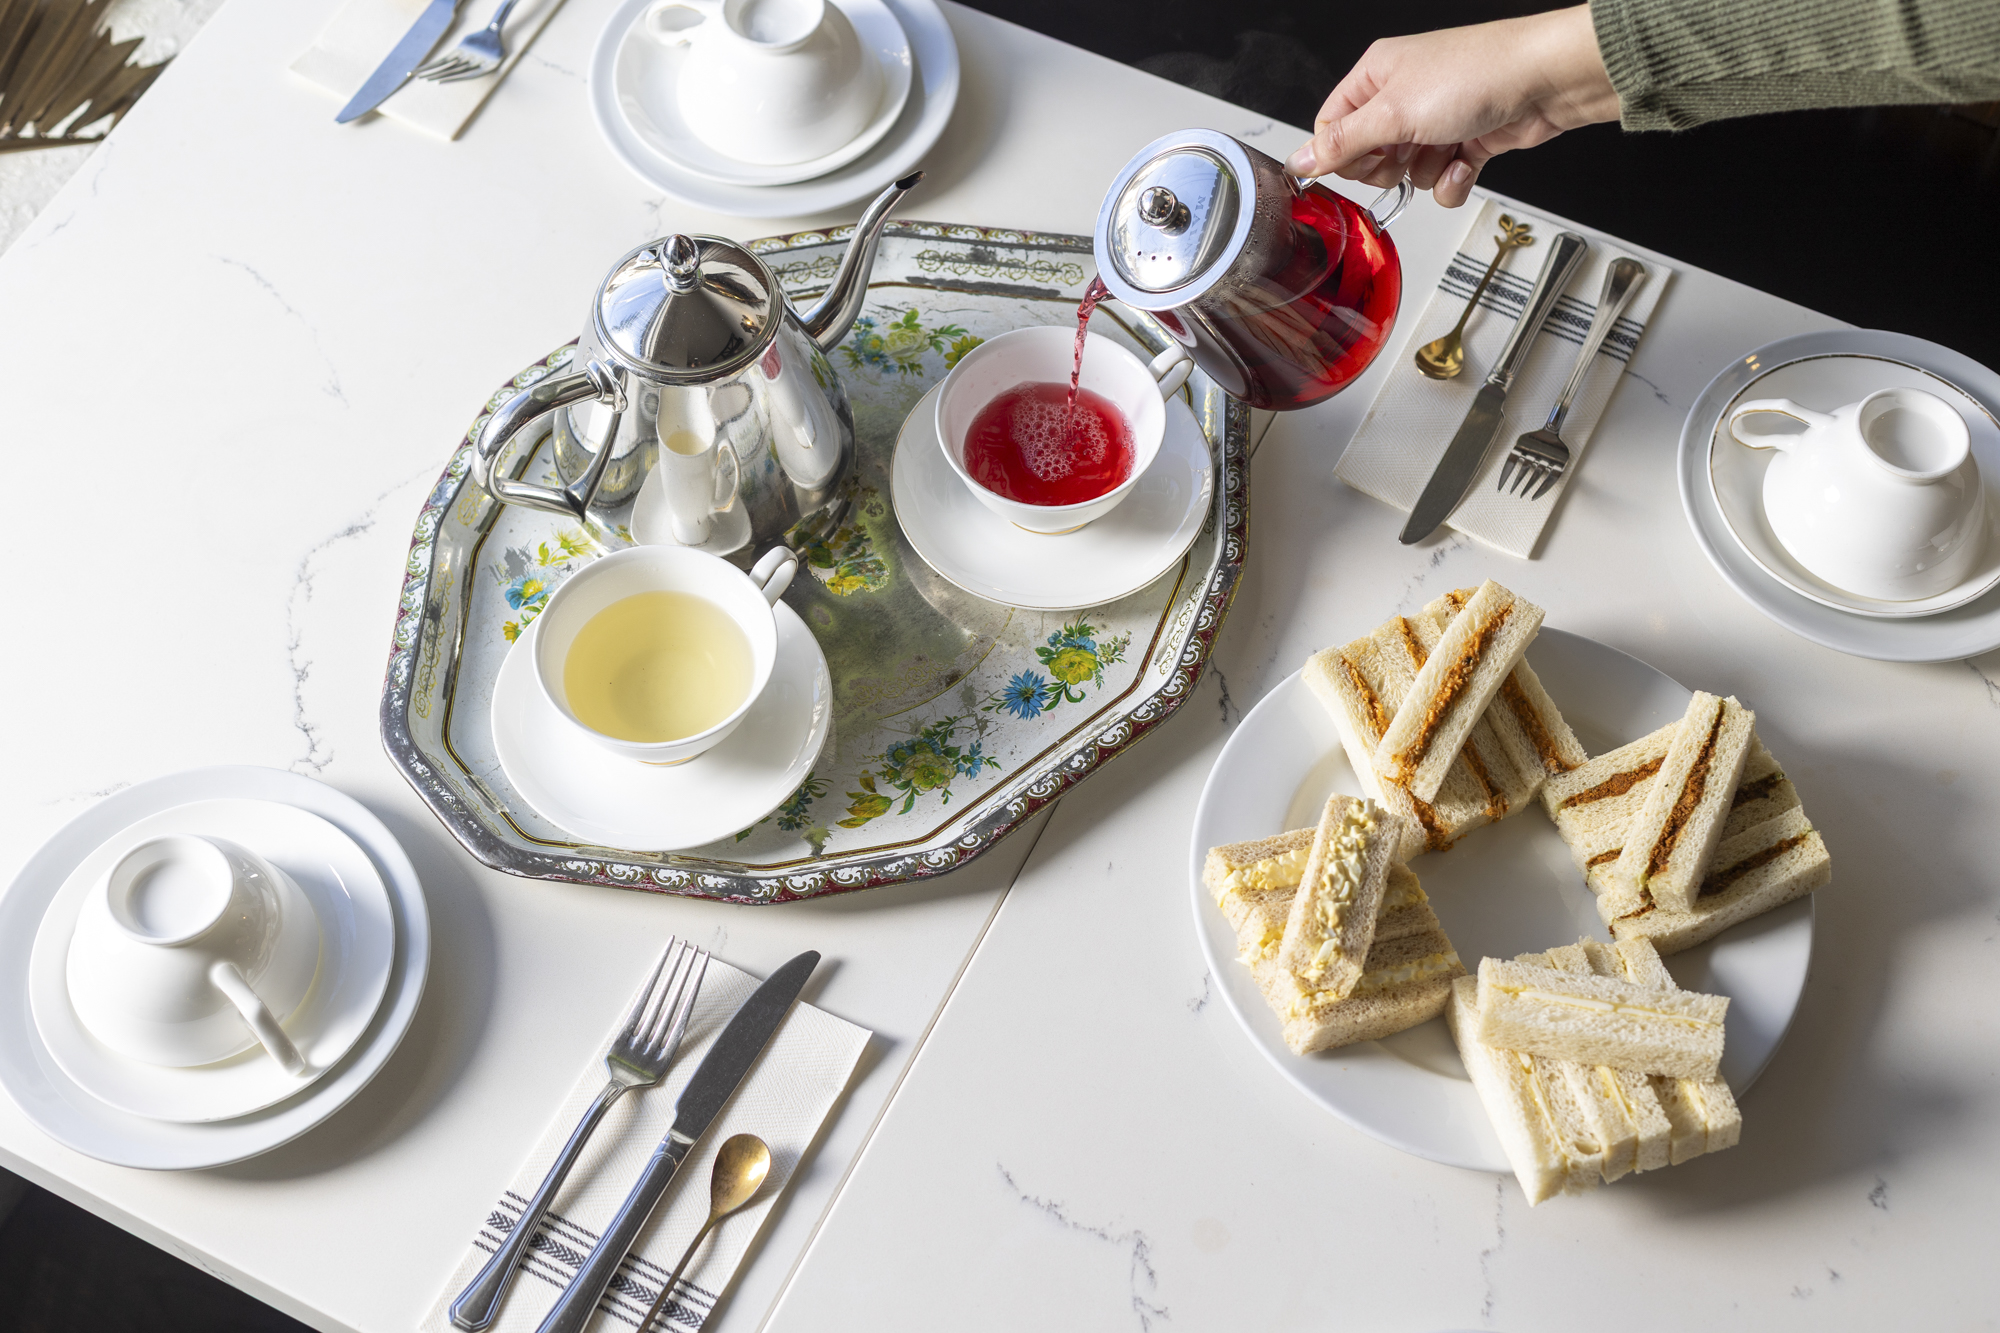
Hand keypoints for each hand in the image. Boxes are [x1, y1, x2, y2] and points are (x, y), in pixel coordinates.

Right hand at [1286, 6, 1620, 206]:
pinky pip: (1440, 180)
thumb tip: (1299, 160)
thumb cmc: (1477, 74)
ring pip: (1406, 173)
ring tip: (1447, 148)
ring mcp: (1435, 120)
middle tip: (1403, 154)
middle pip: (1368, 155)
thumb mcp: (1393, 112)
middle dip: (1386, 167)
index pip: (1333, 127)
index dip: (1341, 155)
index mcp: (1376, 75)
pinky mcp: (1465, 141)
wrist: (1545, 81)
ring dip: (1426, 172)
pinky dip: (1452, 179)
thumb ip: (1341, 143)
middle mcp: (1403, 96)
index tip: (1360, 163)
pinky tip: (1467, 160)